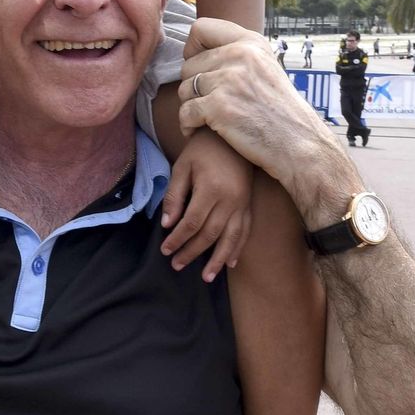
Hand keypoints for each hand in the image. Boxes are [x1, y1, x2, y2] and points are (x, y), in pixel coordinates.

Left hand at [160, 128, 252, 281]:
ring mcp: (242, 204)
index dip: (177, 239)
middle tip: (177, 265)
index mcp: (211, 189)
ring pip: (230, 238)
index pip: (191, 223)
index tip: (165, 250)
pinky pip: (245, 231)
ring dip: (218, 259)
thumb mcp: (182, 167)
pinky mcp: (249, 205)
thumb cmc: (202, 150)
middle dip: (193, 252)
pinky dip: (238, 248)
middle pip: (210, 234)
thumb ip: (174, 196)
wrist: (230, 136)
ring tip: (206, 278)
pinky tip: (230, 263)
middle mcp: (230, 200)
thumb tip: (167, 224)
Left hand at [177, 19, 360, 233]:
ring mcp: (228, 80)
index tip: (201, 68)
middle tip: (209, 105)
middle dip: (193, 88)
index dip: (193, 49)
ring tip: (206, 120)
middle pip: (188, 65)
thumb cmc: (279, 110)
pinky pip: (185, 113)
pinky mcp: (219, 106)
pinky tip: (199, 132)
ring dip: (191, 108)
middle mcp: (239, 54)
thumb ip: (237, 54)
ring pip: (184, 90)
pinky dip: (188, 126)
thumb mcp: (265, 66)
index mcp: (250, 42)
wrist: (299, 144)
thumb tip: (197, 52)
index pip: (201, 28)